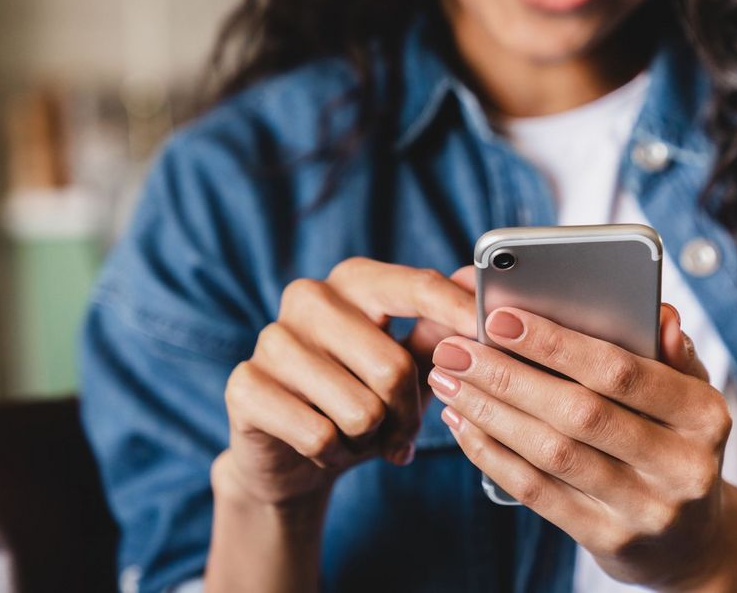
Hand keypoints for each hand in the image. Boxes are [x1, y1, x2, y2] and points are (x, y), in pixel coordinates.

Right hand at [214, 260, 478, 506]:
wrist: (292, 455)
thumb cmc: (362, 397)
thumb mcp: (410, 364)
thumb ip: (442, 329)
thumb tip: (479, 286)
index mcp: (355, 280)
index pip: (416, 287)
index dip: (458, 312)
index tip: (491, 332)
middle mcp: (309, 297)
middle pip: (393, 366)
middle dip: (408, 414)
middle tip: (402, 432)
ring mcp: (271, 338)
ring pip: (360, 409)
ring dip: (370, 438)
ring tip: (358, 435)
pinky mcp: (244, 385)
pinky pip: (319, 435)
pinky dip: (334, 454)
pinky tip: (325, 447)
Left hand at [428, 304, 732, 589]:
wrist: (691, 541)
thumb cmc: (677, 444)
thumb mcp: (690, 397)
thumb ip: (671, 353)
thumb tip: (659, 314)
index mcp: (705, 416)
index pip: (623, 372)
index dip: (557, 344)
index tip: (500, 318)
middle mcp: (682, 466)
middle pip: (579, 413)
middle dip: (508, 376)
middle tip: (456, 349)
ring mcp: (646, 509)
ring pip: (553, 453)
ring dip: (490, 413)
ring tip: (449, 381)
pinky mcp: (609, 540)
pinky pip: (538, 492)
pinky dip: (493, 455)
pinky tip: (464, 425)